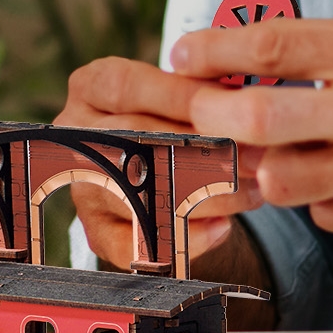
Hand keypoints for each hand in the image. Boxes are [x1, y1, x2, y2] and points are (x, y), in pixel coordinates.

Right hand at [59, 57, 267, 263]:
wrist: (168, 164)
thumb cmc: (180, 117)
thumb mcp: (184, 89)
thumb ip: (202, 88)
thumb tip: (239, 100)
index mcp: (90, 87)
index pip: (126, 87)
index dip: (180, 98)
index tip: (233, 108)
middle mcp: (75, 135)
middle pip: (133, 142)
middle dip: (202, 150)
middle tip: (256, 157)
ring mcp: (83, 185)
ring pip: (138, 194)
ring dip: (205, 196)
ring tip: (252, 191)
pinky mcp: (96, 231)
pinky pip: (136, 244)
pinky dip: (184, 239)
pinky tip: (221, 227)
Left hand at [169, 13, 332, 233]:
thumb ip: (327, 45)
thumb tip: (249, 52)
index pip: (275, 46)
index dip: (217, 50)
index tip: (185, 52)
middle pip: (262, 118)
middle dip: (213, 116)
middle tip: (196, 112)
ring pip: (283, 179)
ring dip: (266, 165)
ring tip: (278, 149)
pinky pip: (325, 214)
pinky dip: (317, 198)